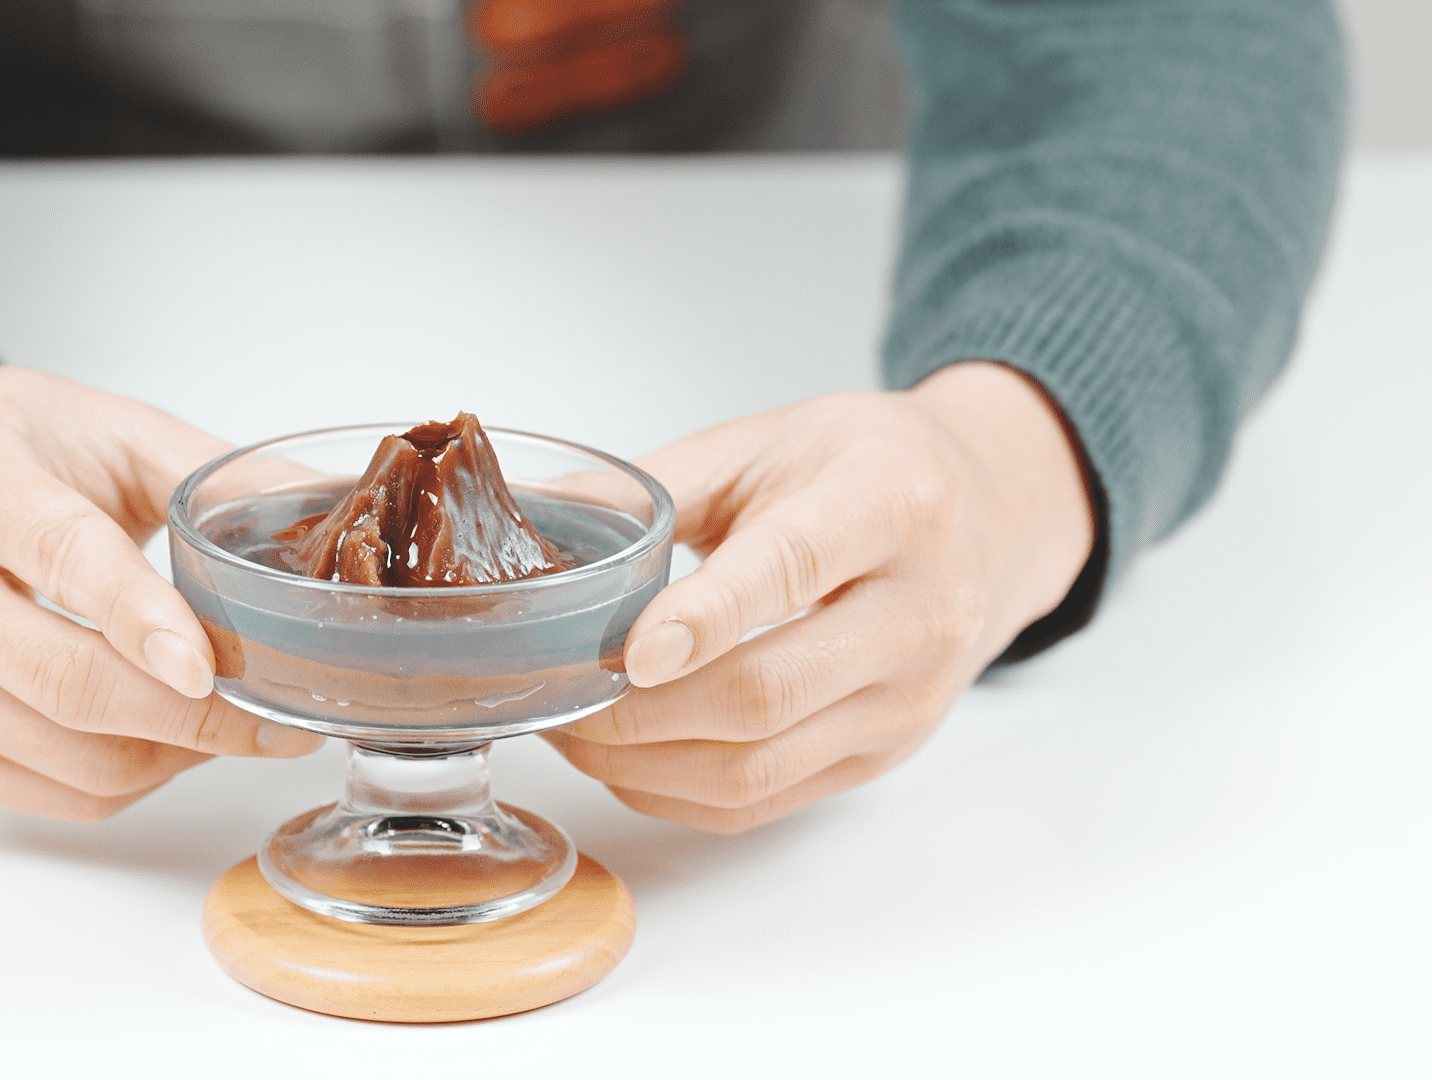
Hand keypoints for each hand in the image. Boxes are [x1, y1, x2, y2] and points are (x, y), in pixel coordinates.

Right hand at [0, 329, 322, 820]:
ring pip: (76, 757)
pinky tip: (170, 732)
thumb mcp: (104, 426)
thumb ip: (216, 472)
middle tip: (288, 713)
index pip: (58, 560)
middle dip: (199, 715)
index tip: (209, 664)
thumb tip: (339, 509)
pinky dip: (139, 777)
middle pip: (70, 683)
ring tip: (235, 712)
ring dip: (180, 751)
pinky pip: (60, 796)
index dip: (138, 618)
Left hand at [542, 361, 1093, 832]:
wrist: (988, 515)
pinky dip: (674, 793)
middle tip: (554, 693)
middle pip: (765, 693)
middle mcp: (917, 613)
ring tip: (572, 728)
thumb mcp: (768, 442)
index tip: (627, 651)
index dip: (703, 617)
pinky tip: (624, 760)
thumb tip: (533, 516)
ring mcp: (907, 700)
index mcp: (888, 505)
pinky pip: (764, 804)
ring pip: (757, 767)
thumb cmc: (872, 469)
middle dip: (637, 713)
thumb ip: (654, 483)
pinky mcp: (884, 756)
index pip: (790, 570)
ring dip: (641, 763)